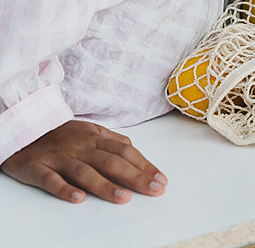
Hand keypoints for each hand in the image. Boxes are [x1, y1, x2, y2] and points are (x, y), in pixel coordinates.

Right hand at [1, 121, 167, 203]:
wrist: (21, 127)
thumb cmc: (61, 134)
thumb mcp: (90, 131)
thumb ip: (112, 141)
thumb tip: (134, 150)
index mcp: (95, 137)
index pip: (126, 152)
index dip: (145, 166)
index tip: (161, 180)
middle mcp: (81, 147)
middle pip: (111, 162)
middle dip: (135, 177)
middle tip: (153, 190)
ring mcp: (59, 157)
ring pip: (85, 171)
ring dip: (105, 185)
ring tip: (124, 198)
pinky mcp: (37, 168)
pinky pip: (51, 179)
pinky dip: (64, 189)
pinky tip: (78, 198)